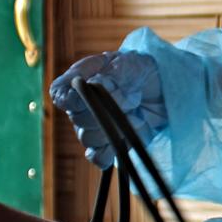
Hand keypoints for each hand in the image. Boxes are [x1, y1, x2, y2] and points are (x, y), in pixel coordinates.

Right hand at [50, 51, 165, 167]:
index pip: (59, 94)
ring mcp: (93, 127)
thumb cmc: (140, 69)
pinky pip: (97, 157)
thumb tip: (95, 87)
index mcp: (79, 81)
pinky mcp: (108, 144)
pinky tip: (124, 140)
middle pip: (77, 119)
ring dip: (112, 128)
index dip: (70, 99)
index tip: (89, 96)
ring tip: (134, 114)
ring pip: (88, 138)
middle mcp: (81, 106)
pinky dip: (110, 152)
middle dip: (103, 112)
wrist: (162, 88)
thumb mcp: (127, 63)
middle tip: (129, 100)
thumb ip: (110, 74)